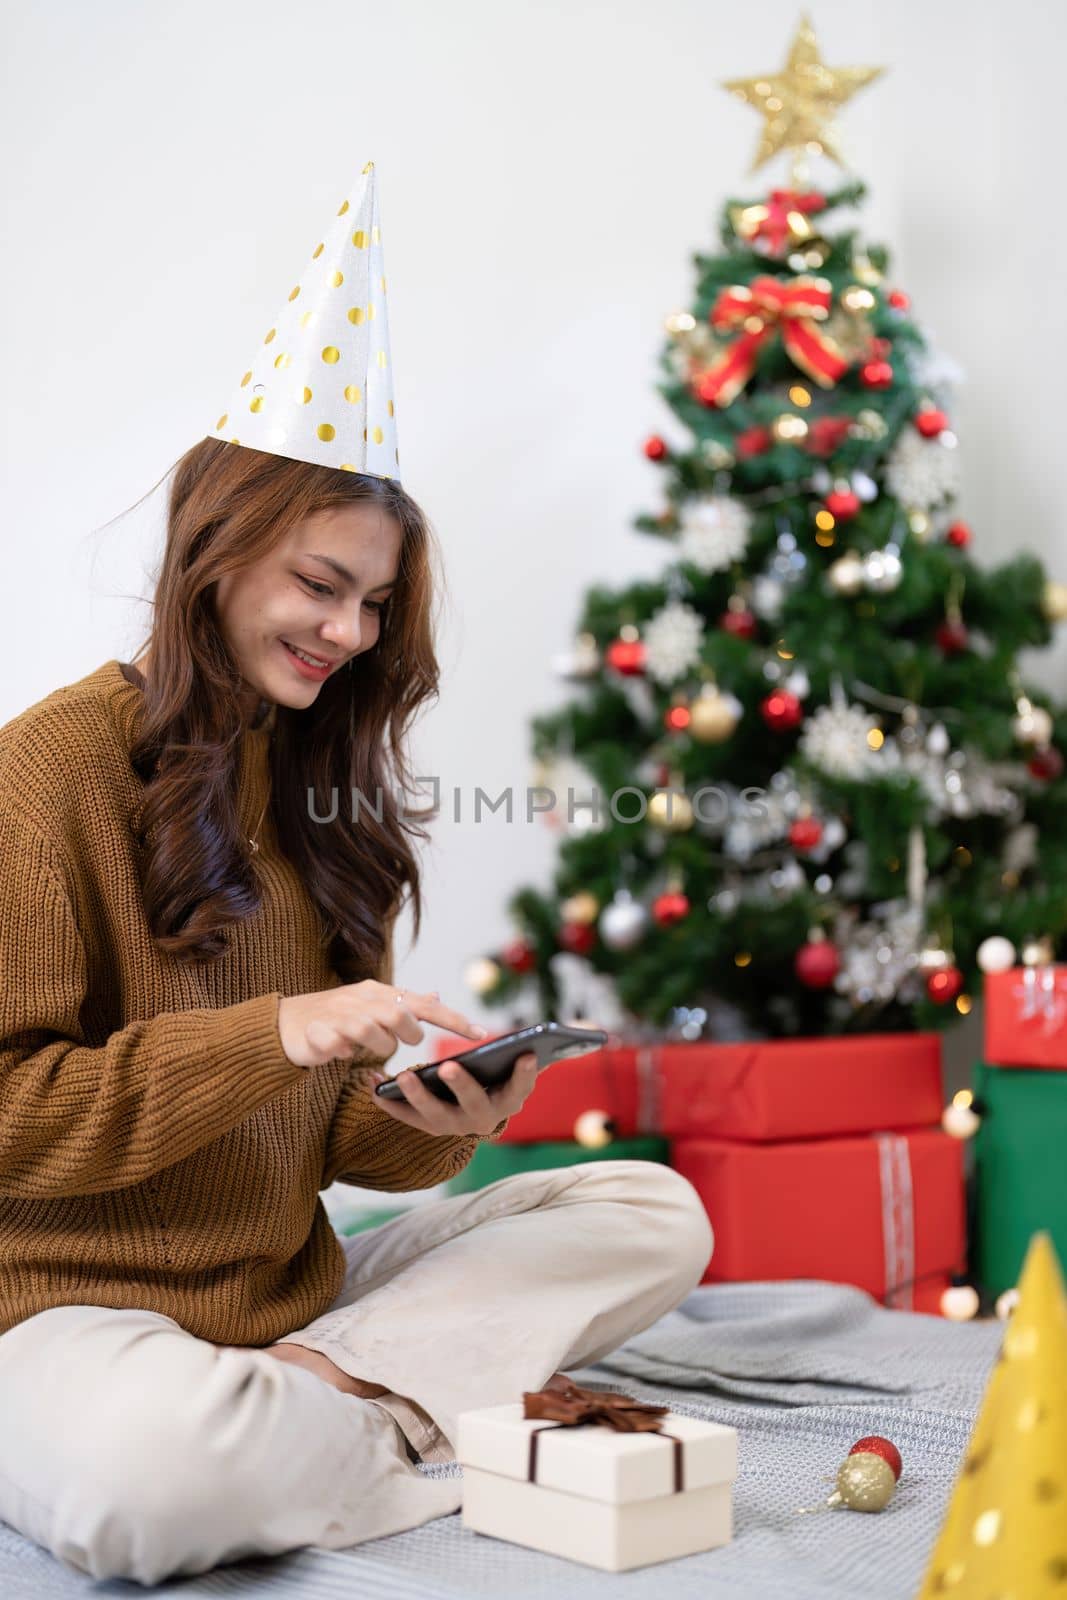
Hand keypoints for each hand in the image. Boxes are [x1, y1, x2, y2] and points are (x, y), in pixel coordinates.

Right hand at [276, 983, 486, 1069]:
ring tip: (364, 1050)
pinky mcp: (316, 1032)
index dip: (452, 1019)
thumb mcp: (372, 1007)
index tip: (481, 1034)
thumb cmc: (336, 1017)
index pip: (423, 1005)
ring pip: (370, 1030)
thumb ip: (403, 1005)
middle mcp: (361, 998)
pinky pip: (336, 1044)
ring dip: (376, 1047)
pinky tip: (339, 1053)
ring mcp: (337, 1014)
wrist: (285, 1023)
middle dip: (407, 1035)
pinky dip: (342, 1052)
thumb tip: (435, 996)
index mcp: (378, 993)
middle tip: (403, 1044)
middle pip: (399, 1014)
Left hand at [368, 1052, 538, 1137]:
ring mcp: (454, 1126)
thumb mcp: (507, 1064)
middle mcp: (483, 1119)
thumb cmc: (493, 1078)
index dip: (526, 1074)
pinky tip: (373, 1085)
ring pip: (436, 1116)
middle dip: (462, 1085)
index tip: (529, 1054)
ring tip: (401, 1075)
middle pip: (474, 1104)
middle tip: (448, 1066)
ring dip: (418, 1096)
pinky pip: (407, 1117)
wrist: (470, 1112)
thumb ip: (519, 1047)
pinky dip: (389, 1102)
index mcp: (508, 1100)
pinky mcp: (427, 1128)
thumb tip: (544, 1032)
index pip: (520, 1089)